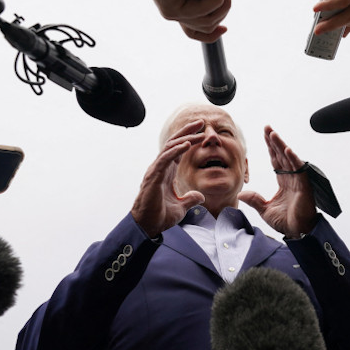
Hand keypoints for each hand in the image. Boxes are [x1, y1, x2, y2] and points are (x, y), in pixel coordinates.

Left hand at [128, 0, 231, 42]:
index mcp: (179, 5)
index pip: (196, 31)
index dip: (214, 33)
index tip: (225, 27)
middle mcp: (176, 12)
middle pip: (207, 26)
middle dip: (224, 10)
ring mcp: (173, 12)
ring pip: (207, 21)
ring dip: (223, 5)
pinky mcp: (173, 8)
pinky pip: (201, 11)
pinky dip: (215, 1)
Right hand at [130, 120, 205, 236]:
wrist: (147, 227)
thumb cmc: (159, 216)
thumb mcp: (181, 207)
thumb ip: (190, 199)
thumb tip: (200, 197)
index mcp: (167, 172)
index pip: (178, 150)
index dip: (189, 139)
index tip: (202, 132)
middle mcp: (160, 168)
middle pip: (174, 143)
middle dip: (188, 131)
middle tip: (201, 122)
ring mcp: (156, 171)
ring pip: (170, 148)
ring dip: (185, 137)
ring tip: (198, 131)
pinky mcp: (153, 177)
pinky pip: (165, 159)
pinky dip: (176, 150)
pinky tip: (187, 144)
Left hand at [239, 126, 316, 236]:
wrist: (297, 232)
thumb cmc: (286, 222)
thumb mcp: (264, 210)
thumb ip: (254, 200)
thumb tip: (241, 193)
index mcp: (284, 181)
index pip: (276, 160)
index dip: (270, 147)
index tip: (265, 135)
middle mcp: (292, 178)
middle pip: (282, 155)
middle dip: (274, 141)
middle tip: (267, 128)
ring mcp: (299, 181)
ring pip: (289, 159)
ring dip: (281, 146)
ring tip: (273, 134)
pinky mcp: (304, 186)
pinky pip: (299, 170)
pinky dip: (293, 160)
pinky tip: (287, 150)